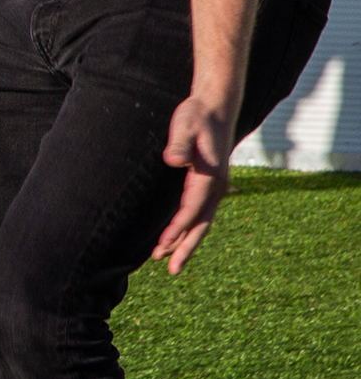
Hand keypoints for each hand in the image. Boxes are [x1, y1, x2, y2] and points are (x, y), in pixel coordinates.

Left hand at [149, 94, 236, 273]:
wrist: (214, 107)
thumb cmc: (196, 116)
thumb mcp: (185, 125)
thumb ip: (179, 143)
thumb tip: (174, 160)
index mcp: (210, 176)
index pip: (192, 209)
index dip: (178, 229)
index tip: (162, 245)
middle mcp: (215, 185)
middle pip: (202, 223)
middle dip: (186, 247)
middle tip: (172, 270)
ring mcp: (214, 186)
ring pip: (201, 221)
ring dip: (186, 241)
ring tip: (166, 261)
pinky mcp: (207, 184)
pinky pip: (199, 212)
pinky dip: (188, 227)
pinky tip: (175, 237)